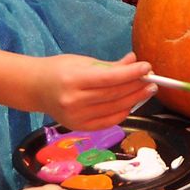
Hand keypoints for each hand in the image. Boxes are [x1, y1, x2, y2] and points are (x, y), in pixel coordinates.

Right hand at [29, 52, 155, 129]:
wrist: (36, 88)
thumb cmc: (60, 69)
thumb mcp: (83, 61)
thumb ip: (109, 65)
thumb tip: (134, 62)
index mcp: (74, 80)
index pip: (109, 78)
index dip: (131, 74)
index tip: (147, 67)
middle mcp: (75, 101)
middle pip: (114, 95)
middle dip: (137, 87)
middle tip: (153, 79)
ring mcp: (77, 118)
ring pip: (114, 109)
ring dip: (134, 99)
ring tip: (146, 90)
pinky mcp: (80, 128)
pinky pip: (108, 121)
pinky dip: (123, 112)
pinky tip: (132, 102)